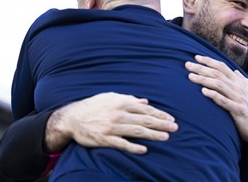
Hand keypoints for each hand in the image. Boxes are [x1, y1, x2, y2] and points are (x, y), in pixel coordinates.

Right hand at [45, 92, 177, 154]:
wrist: (72, 117)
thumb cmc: (94, 106)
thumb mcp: (111, 97)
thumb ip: (129, 99)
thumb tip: (145, 102)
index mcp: (121, 102)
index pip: (145, 109)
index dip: (159, 114)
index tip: (171, 118)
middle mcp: (118, 114)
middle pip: (144, 120)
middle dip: (161, 124)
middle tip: (175, 128)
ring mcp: (112, 127)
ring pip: (136, 131)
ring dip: (153, 134)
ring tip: (166, 137)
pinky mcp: (104, 139)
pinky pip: (121, 144)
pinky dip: (133, 147)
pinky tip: (144, 149)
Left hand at [185, 55, 247, 159]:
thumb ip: (241, 80)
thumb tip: (235, 71)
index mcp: (239, 81)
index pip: (222, 67)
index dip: (209, 61)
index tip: (196, 57)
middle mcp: (239, 87)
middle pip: (217, 74)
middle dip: (201, 68)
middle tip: (187, 65)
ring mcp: (238, 98)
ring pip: (219, 85)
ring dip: (203, 80)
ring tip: (190, 77)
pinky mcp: (238, 110)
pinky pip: (224, 101)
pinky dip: (213, 95)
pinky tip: (203, 91)